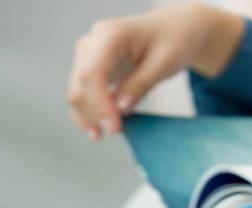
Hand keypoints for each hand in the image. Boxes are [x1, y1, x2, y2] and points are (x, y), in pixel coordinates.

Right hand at [67, 4, 243, 139]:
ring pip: (77, 91)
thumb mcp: (164, 63)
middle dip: (93, 113)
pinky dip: (89, 113)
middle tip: (117, 133)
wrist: (174, 30)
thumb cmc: (173, 40)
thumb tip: (120, 108)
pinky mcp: (93, 69)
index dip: (100, 104)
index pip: (93, 72)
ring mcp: (90, 55)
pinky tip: (101, 129)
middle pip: (80, 83)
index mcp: (110, 34)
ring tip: (108, 134)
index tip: (115, 127)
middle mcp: (94, 42)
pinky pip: (84, 94)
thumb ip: (140, 84)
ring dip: (88, 116)